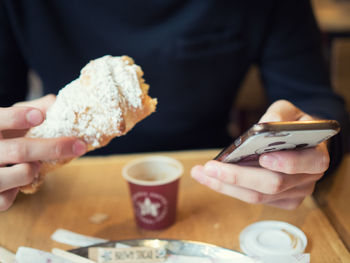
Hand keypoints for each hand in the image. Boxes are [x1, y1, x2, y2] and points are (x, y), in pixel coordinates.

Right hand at [0, 95, 86, 210]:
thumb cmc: (1, 137)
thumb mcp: (10, 121)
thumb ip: (32, 109)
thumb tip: (56, 102)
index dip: (17, 117)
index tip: (41, 116)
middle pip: (20, 150)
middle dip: (54, 148)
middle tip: (79, 145)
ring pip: (20, 174)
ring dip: (37, 169)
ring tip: (35, 164)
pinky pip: (10, 198)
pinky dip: (23, 188)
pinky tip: (20, 182)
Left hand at [191, 100, 328, 209]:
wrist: (298, 142)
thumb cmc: (292, 125)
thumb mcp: (289, 111)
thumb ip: (278, 114)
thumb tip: (263, 125)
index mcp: (317, 155)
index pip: (309, 162)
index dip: (287, 162)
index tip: (264, 157)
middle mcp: (308, 179)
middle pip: (273, 184)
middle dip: (238, 177)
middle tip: (211, 167)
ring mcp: (294, 193)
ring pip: (257, 196)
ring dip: (225, 185)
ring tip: (201, 173)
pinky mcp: (281, 201)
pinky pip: (252, 199)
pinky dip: (229, 189)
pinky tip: (211, 178)